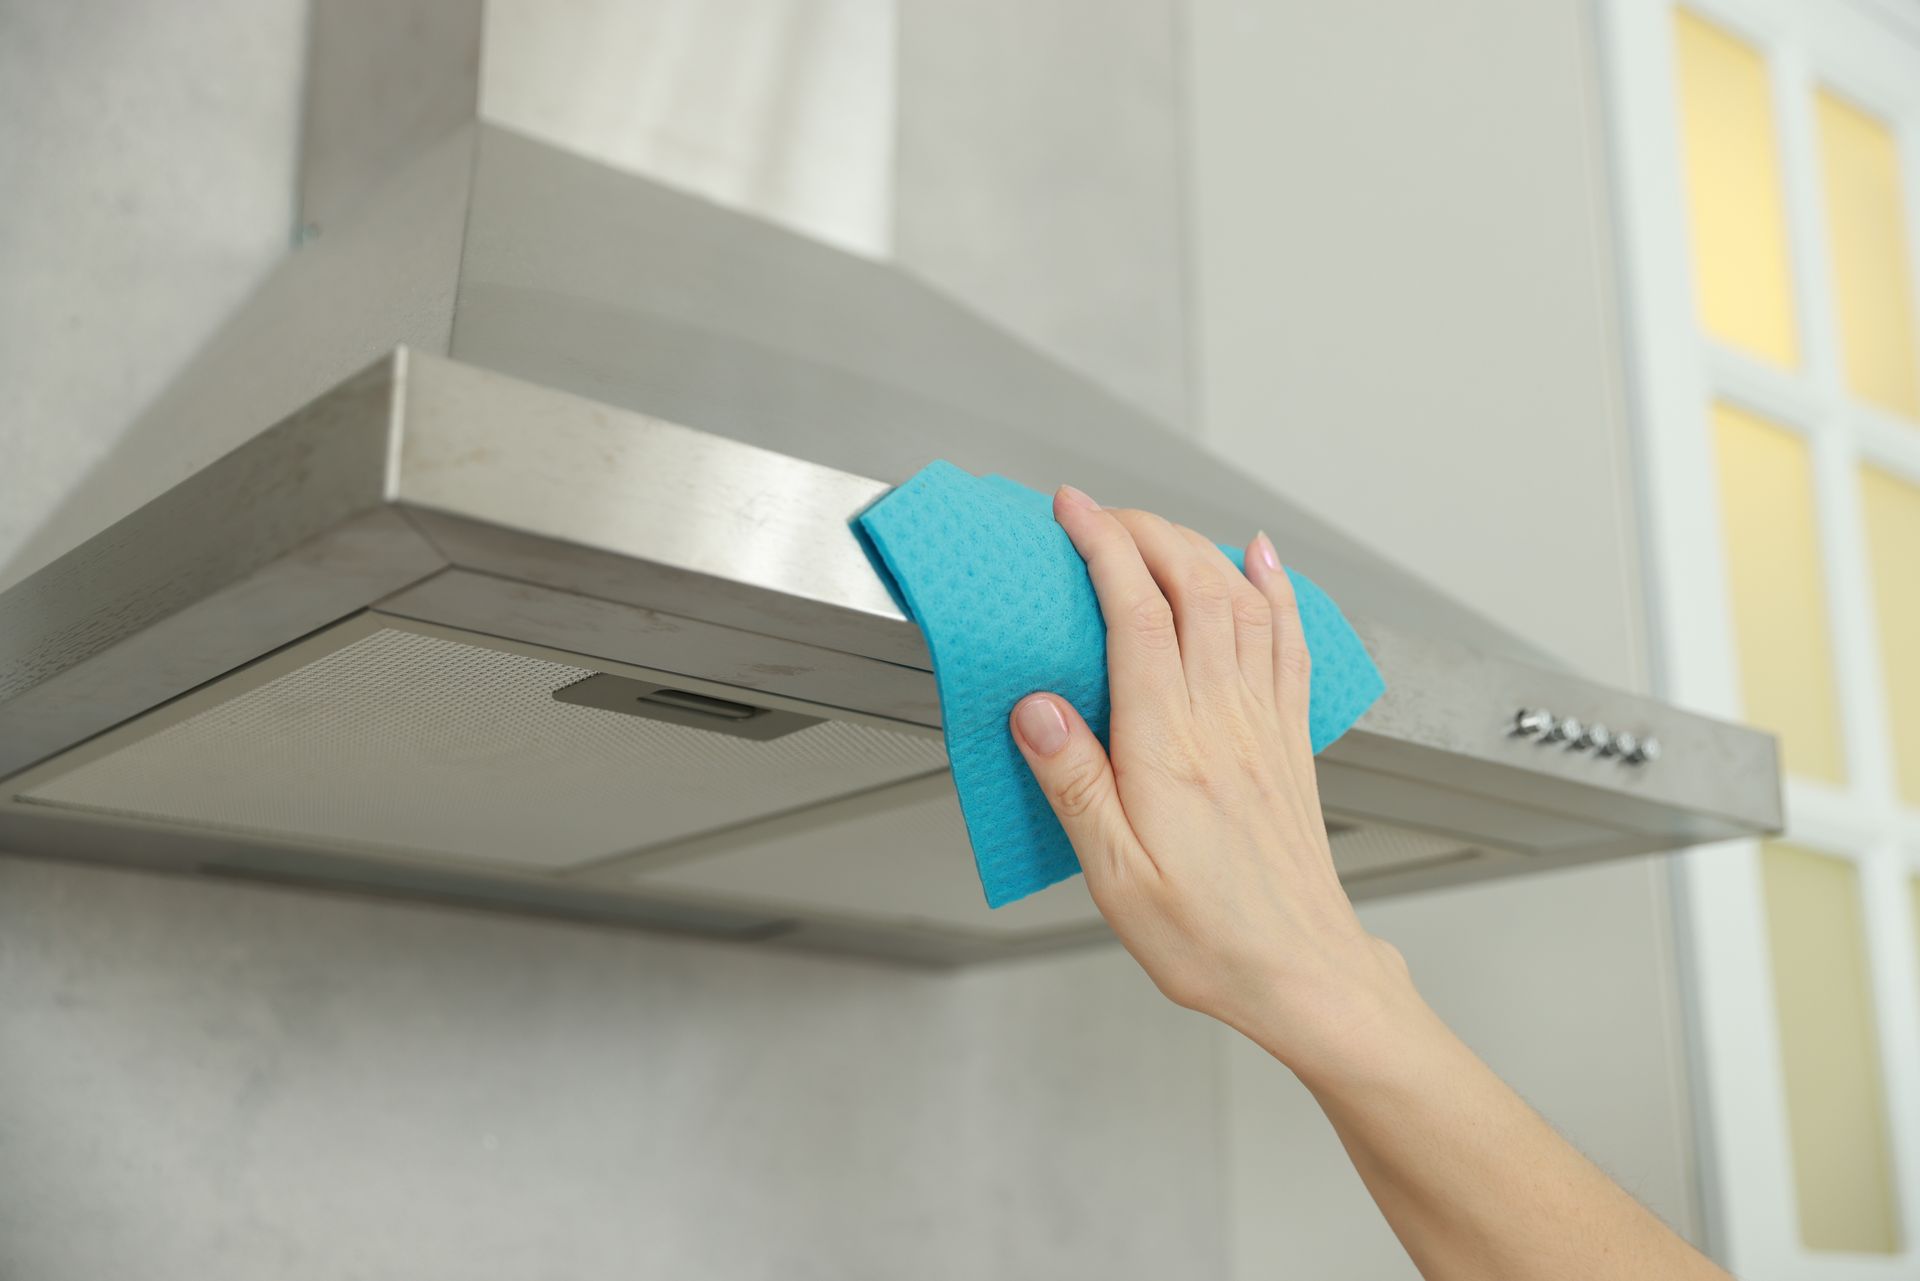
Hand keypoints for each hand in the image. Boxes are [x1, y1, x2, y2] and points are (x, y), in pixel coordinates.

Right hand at [1010, 485, 1413, 1077]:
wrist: (1301, 973)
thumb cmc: (1208, 936)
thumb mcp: (1113, 874)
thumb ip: (1073, 781)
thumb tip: (1035, 706)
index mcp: (1169, 746)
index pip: (1136, 614)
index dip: (1104, 548)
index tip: (1072, 511)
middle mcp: (1224, 720)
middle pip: (1193, 587)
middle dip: (1145, 531)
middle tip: (1100, 514)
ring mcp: (1264, 725)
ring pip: (1241, 603)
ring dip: (1198, 548)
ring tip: (1158, 527)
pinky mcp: (1289, 742)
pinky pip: (1288, 643)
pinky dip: (1275, 590)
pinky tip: (1264, 564)